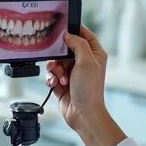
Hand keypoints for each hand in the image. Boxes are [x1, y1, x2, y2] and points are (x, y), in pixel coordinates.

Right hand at [46, 26, 125, 145]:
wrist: (83, 114)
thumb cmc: (89, 91)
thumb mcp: (86, 61)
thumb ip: (78, 44)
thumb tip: (68, 35)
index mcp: (94, 54)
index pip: (84, 35)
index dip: (73, 31)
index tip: (62, 30)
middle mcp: (84, 62)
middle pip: (65, 48)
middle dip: (58, 56)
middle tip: (59, 62)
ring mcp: (73, 73)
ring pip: (55, 61)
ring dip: (54, 69)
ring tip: (60, 78)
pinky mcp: (62, 82)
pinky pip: (51, 74)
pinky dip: (51, 78)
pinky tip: (56, 84)